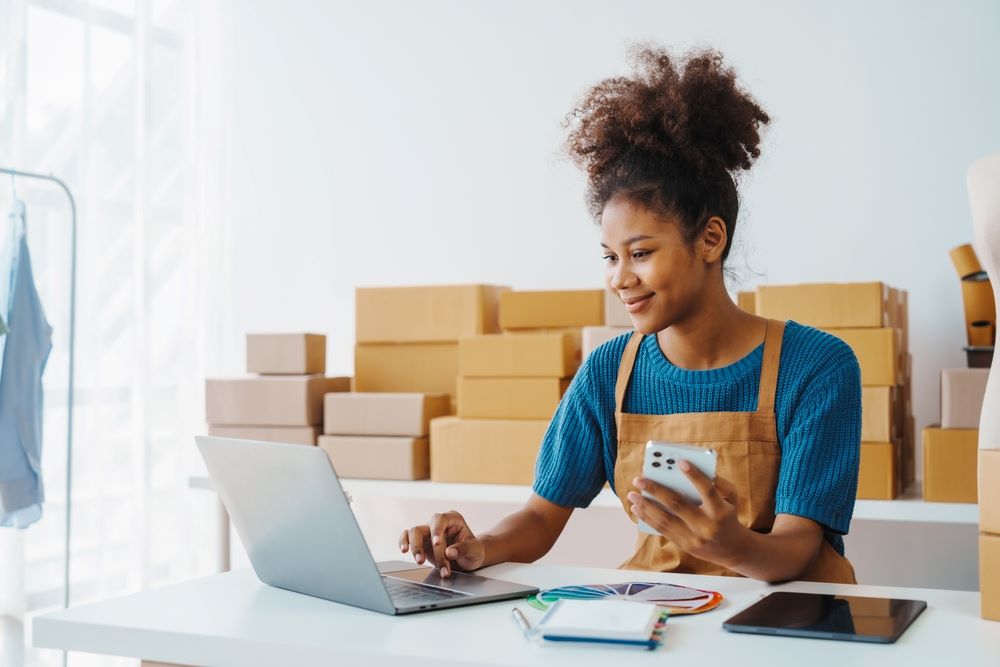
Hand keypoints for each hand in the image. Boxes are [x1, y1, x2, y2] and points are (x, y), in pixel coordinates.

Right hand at [398, 511, 484, 577]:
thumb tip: (449, 552)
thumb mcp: (475, 551)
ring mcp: (428, 532)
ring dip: (414, 548)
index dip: (436, 531)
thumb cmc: (474, 552)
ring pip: (413, 533)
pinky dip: (403, 543)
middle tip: (424, 560)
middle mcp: (439, 524)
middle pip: (423, 527)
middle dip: (422, 545)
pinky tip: (404, 550)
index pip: (440, 520)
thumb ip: (464, 549)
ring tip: (419, 561)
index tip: (437, 543)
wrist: (469, 561)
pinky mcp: (421, 542)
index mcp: (453, 520)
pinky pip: (407, 538)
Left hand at [626, 460, 746, 566]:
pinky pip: (663, 530)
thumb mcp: (731, 498)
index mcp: (720, 511)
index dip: (694, 476)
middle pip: (678, 505)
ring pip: (665, 520)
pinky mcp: (684, 545)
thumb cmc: (728, 515)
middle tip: (639, 479)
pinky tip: (637, 508)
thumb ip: (716, 482)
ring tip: (632, 494)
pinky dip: (648, 518)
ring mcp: (694, 538)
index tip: (680, 462)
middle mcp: (706, 526)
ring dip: (645, 506)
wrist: (732, 549)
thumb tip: (691, 467)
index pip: (707, 490)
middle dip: (656, 490)